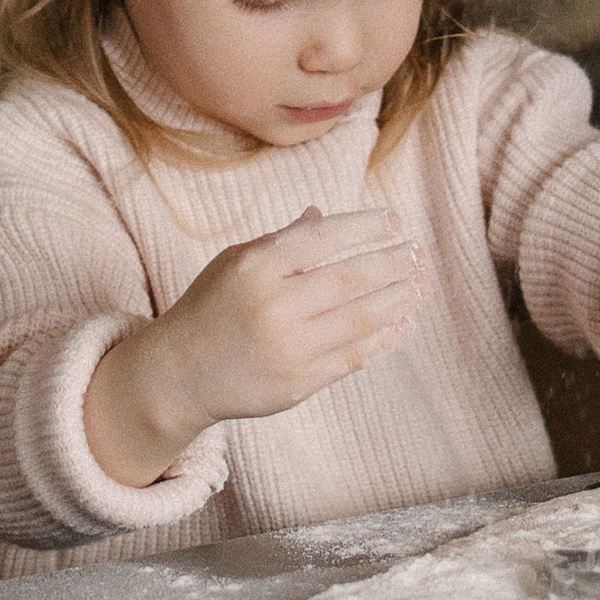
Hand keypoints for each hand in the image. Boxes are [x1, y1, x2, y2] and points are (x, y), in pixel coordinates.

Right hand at [83, 205, 422, 485]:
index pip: (324, 238)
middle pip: (350, 280)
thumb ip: (282, 241)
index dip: (365, 227)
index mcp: (257, 267)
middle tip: (419, 253)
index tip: (395, 220)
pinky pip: (352, 357)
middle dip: (392, 263)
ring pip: (359, 319)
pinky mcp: (298, 384)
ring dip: (397, 300)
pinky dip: (383, 339)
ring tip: (421, 286)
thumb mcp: (236, 262)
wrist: (179, 375)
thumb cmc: (210, 307)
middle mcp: (275, 306)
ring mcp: (288, 348)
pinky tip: (403, 324)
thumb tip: (324, 215)